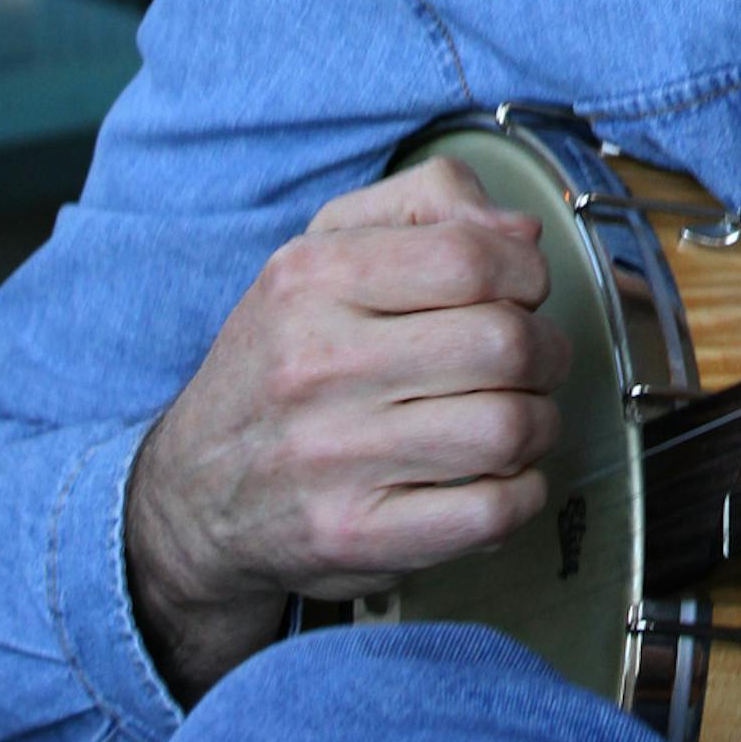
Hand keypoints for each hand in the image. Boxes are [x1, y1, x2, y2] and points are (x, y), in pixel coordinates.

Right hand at [125, 155, 571, 701]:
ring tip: (518, 417)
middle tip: (534, 361)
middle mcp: (317, 366)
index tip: (525, 291)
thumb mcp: (327, 246)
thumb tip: (521, 233)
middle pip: (504, 344)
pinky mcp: (355, 536)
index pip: (471, 259)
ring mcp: (334, 459)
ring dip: (539, 423)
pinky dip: (522, 494)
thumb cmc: (285, 356)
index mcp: (314, 279)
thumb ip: (427, 204)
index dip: (526, 273)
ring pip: (508, 429)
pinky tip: (502, 477)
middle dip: (547, 350)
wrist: (194, 492)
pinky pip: (489, 512)